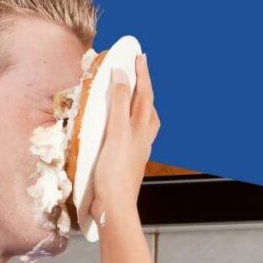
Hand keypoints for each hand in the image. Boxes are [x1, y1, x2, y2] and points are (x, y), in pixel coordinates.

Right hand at [90, 53, 160, 223]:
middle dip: (145, 89)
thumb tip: (122, 75)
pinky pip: (133, 137)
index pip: (144, 94)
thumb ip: (119, 103)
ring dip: (141, 108)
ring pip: (144, 124)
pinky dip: (130, 126)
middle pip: (148, 108)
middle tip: (140, 73)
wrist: (115, 207)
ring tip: (135, 99)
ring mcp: (137, 152)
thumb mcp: (115, 132)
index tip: (139, 56)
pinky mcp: (127, 164)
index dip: (142, 74)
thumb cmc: (114, 172)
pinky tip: (121, 131)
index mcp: (140, 128)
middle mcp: (142, 139)